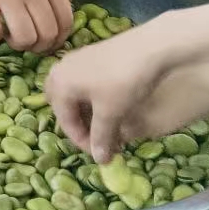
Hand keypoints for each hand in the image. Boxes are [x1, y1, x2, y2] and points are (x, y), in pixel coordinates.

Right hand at [46, 20, 183, 160]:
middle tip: (98, 139)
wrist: (149, 48)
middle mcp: (60, 71)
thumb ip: (101, 137)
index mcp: (60, 85)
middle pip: (63, 106)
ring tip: (106, 124)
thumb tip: (99, 161)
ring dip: (86, 112)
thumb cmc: (123, 82)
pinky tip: (110, 105)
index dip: (83, 142)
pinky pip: (82, 83)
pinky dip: (92, 99)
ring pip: (73, 94)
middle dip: (79, 125)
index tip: (102, 155)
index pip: (65, 121)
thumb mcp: (111, 113)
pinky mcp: (90, 56)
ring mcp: (75, 61)